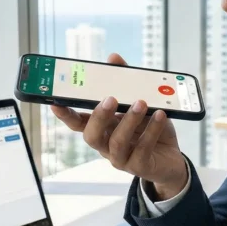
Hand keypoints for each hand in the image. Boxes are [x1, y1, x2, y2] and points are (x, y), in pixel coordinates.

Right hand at [50, 53, 188, 199]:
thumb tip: (113, 58)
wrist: (170, 157)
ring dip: (129, 121)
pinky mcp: (140, 167)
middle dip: (99, 116)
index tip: (56, 102)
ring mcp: (121, 158)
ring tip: (141, 103)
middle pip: (91, 136)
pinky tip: (160, 116)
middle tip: (110, 99)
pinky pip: (142, 149)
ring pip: (117, 143)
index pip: (77, 123)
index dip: (65, 115)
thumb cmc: (149, 128)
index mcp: (101, 129)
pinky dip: (151, 130)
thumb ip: (125, 81)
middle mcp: (106, 145)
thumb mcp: (139, 101)